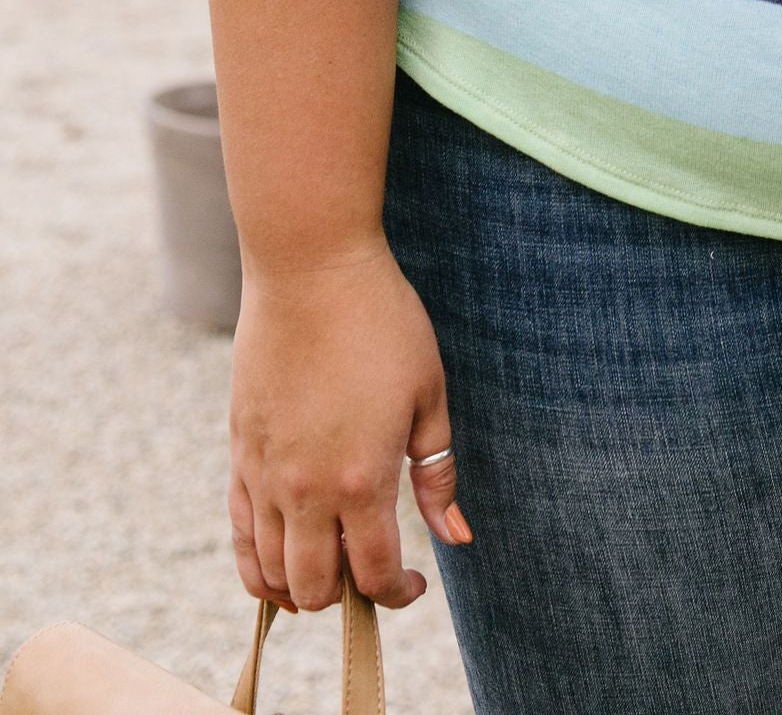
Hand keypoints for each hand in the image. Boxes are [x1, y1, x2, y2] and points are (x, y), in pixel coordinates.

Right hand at [227, 242, 472, 611]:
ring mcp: (265, 476)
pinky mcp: (240, 454)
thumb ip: (437, 474)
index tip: (415, 584)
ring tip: (330, 568)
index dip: (397, 593)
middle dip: (349, 596)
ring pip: (270, 573)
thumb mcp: (428, 394)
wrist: (310, 270)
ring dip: (301, 587)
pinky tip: (280, 562)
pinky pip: (239, 535)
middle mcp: (306, 490)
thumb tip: (456, 537)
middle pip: (317, 588)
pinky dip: (256, 565)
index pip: (375, 575)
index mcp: (362, 479)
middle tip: (371, 571)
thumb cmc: (381, 323)